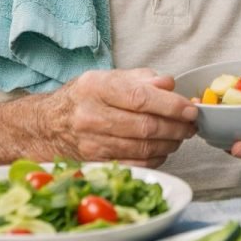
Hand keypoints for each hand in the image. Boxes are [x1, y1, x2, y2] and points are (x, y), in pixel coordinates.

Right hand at [40, 68, 198, 166]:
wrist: (49, 124)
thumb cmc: (88, 96)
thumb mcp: (112, 77)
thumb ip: (143, 78)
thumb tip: (170, 85)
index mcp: (97, 88)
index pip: (141, 98)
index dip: (171, 106)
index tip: (191, 110)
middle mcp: (91, 116)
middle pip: (145, 126)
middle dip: (176, 127)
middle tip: (192, 125)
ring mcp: (92, 142)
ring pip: (142, 148)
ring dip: (170, 143)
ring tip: (181, 135)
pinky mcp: (95, 162)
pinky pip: (135, 164)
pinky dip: (156, 158)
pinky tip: (164, 149)